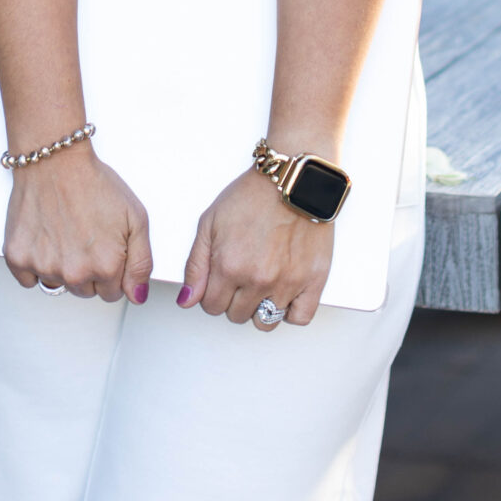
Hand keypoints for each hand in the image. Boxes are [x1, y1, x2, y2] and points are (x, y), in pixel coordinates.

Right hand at [3, 142, 152, 302]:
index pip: (112, 292)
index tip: (104, 245)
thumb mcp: (136, 217)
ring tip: (64, 232)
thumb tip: (137, 296)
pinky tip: (44, 239)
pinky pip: (29, 281)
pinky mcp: (18, 258)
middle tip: (84, 234)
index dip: (110, 268)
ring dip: (62, 266)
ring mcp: (44, 267)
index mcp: (106, 266)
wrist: (55, 159)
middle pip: (85, 291)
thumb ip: (141, 263)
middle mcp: (74, 273)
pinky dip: (35, 265)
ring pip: (58, 285)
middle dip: (88, 269)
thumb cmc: (93, 182)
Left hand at [179, 168, 333, 327]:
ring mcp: (287, 283)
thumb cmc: (254, 194)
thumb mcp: (210, 222)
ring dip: (259, 307)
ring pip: (265, 322)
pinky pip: (300, 318)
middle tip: (242, 274)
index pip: (211, 306)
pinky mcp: (313, 281)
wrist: (294, 179)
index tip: (220, 280)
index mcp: (229, 265)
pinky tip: (284, 294)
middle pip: (236, 315)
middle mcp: (257, 279)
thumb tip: (187, 300)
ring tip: (262, 283)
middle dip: (234, 299)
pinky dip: (290, 312)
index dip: (212, 293)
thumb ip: (195, 265)